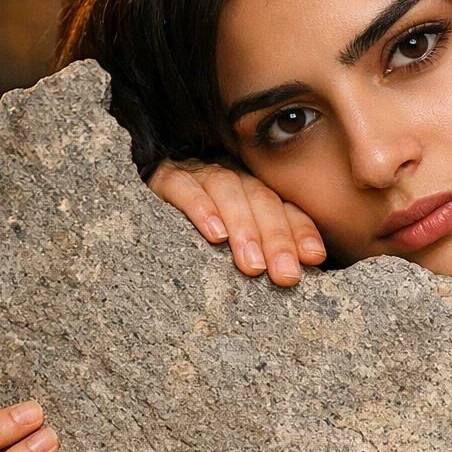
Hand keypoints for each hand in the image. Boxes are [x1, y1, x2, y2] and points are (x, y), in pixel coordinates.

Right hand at [148, 160, 325, 285]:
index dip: (301, 231)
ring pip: (229, 192)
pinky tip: (213, 235)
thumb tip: (294, 277)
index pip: (285, 207)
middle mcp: (232, 177)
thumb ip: (263, 252)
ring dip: (244, 228)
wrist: (138, 197)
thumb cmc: (194, 230)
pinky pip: (185, 188)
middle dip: (277, 238)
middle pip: (262, 200)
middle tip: (285, 275)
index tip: (313, 258)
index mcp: (254, 191)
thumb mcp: (233, 242)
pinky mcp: (165, 178)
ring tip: (251, 265)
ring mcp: (199, 174)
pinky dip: (202, 209)